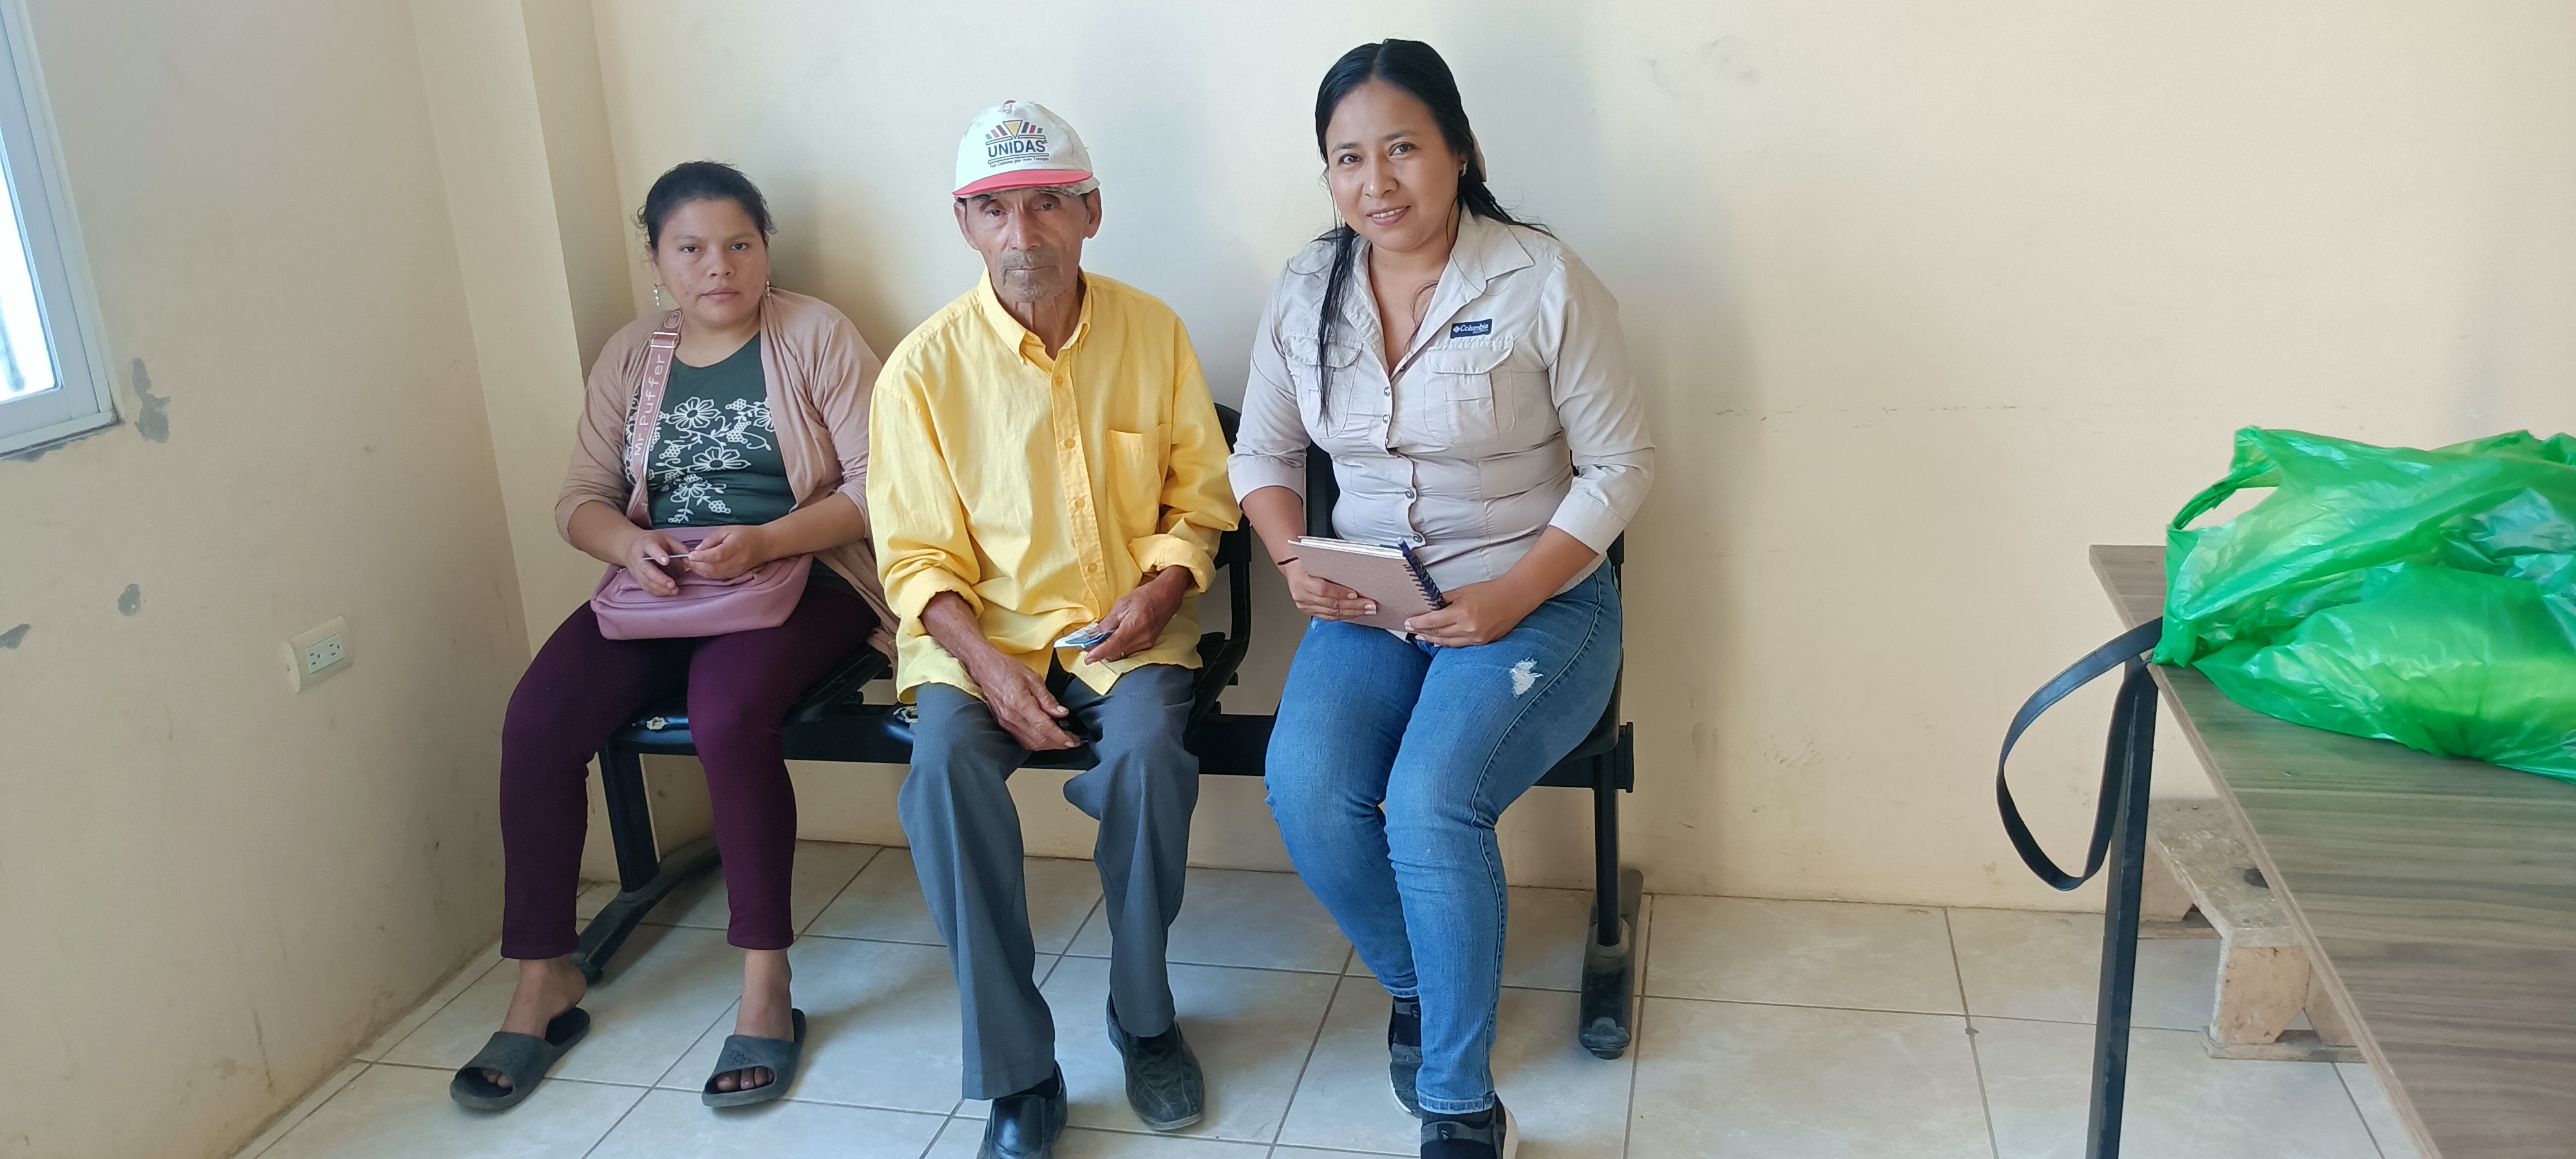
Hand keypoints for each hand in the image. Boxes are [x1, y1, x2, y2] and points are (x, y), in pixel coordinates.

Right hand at [618, 528, 688, 596]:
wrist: (631, 545)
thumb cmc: (653, 542)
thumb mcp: (666, 539)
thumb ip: (678, 547)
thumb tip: (689, 559)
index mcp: (646, 543)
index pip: (651, 548)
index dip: (658, 555)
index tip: (667, 561)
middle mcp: (637, 556)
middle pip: (646, 568)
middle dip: (659, 578)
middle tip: (672, 584)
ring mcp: (635, 568)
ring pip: (645, 580)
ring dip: (659, 587)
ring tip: (673, 590)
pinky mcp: (636, 577)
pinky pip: (644, 586)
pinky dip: (655, 591)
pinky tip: (666, 592)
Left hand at [685, 525, 771, 579]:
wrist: (764, 544)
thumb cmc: (746, 534)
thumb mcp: (727, 529)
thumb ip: (712, 539)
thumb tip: (698, 549)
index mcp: (736, 546)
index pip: (717, 555)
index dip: (702, 556)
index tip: (690, 554)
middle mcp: (738, 560)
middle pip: (714, 567)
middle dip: (697, 565)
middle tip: (686, 559)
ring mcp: (737, 569)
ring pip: (715, 574)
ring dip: (700, 571)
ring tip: (691, 564)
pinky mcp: (736, 575)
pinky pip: (718, 577)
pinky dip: (707, 574)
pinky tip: (700, 568)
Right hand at [968, 655, 1080, 750]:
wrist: (986, 668)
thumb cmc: (1007, 669)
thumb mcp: (1033, 678)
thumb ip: (1048, 698)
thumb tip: (1061, 713)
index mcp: (1020, 703)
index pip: (1044, 727)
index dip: (1060, 737)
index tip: (1072, 740)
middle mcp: (1011, 716)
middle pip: (1038, 739)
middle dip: (1058, 744)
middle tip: (1071, 741)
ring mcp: (1006, 722)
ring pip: (1030, 743)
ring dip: (1047, 745)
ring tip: (1061, 740)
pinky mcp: (1003, 724)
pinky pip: (1022, 740)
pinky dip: (1035, 742)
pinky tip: (1044, 737)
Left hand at [1082, 567, 1190, 663]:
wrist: (1167, 596)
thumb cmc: (1146, 596)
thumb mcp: (1122, 605)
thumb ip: (1107, 622)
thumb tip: (1093, 634)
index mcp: (1133, 628)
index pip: (1112, 646)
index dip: (1098, 653)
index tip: (1087, 659)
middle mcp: (1141, 639)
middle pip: (1115, 653)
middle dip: (1100, 652)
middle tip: (1088, 647)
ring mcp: (1146, 643)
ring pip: (1122, 653)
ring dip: (1109, 650)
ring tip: (1099, 642)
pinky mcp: (1148, 644)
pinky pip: (1129, 651)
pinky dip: (1119, 648)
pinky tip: (1114, 641)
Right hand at [1282, 560, 1374, 620]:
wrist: (1293, 568)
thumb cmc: (1306, 562)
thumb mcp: (1317, 559)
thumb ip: (1332, 567)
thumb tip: (1355, 573)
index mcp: (1302, 580)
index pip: (1323, 590)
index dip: (1340, 593)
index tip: (1356, 594)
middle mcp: (1302, 595)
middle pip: (1331, 604)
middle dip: (1353, 605)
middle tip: (1369, 605)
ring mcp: (1305, 605)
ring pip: (1331, 613)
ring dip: (1352, 612)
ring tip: (1367, 610)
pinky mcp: (1309, 611)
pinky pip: (1328, 617)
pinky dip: (1344, 615)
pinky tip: (1355, 613)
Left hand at [1403, 579, 1539, 647]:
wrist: (1514, 598)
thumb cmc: (1491, 591)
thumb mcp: (1462, 591)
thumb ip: (1444, 600)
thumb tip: (1428, 606)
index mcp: (1463, 613)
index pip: (1433, 621)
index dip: (1418, 623)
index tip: (1408, 622)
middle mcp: (1469, 628)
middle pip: (1438, 634)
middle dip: (1422, 631)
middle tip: (1410, 629)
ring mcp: (1476, 638)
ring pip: (1447, 642)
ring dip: (1432, 639)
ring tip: (1421, 636)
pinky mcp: (1482, 642)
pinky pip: (1459, 645)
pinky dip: (1447, 642)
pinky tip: (1439, 640)